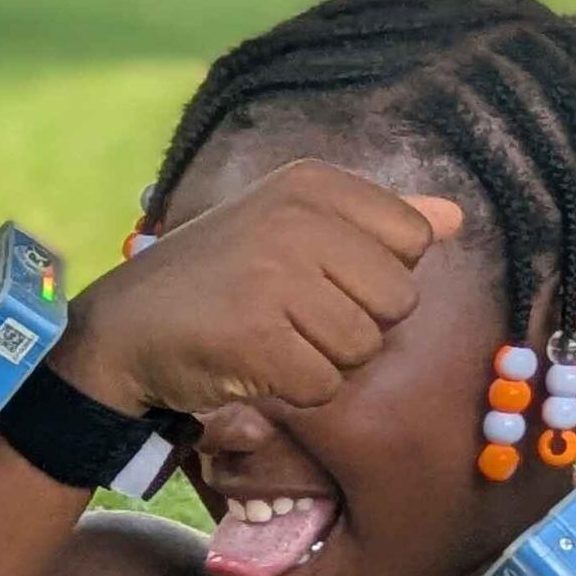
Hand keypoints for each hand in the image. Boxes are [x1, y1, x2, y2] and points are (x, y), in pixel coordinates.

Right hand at [55, 164, 460, 418]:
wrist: (121, 329)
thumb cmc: (215, 279)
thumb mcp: (289, 229)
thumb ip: (373, 223)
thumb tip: (453, 218)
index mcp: (311, 184)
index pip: (413, 242)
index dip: (372, 276)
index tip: (314, 276)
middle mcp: (297, 220)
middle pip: (398, 301)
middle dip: (353, 326)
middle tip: (288, 318)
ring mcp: (275, 278)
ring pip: (363, 349)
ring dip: (323, 363)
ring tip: (268, 341)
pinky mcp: (256, 338)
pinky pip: (323, 385)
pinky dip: (293, 391)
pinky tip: (251, 367)